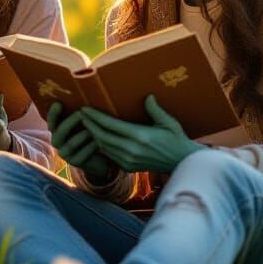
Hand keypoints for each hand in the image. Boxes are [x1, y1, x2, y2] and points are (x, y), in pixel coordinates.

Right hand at [47, 102, 114, 184]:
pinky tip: (99, 142)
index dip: (53, 113)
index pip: (51, 121)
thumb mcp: (84, 123)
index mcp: (58, 130)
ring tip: (92, 129)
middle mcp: (58, 142)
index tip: (59, 103)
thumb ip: (81, 114)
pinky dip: (89, 148)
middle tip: (81, 113)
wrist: (98, 158)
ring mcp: (66, 154)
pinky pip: (81, 155)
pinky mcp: (75, 163)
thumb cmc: (91, 135)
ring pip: (70, 144)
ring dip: (82, 135)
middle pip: (58, 132)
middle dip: (69, 122)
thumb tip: (85, 97)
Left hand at [81, 95, 202, 173]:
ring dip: (93, 135)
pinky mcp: (128, 167)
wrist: (183, 164)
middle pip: (102, 136)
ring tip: (86, 124)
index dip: (95, 117)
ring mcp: (129, 160)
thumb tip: (147, 96)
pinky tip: (97, 137)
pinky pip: (109, 155)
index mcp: (140, 136)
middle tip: (80, 114)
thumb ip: (155, 109)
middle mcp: (131, 150)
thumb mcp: (168, 122)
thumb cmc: (177, 140)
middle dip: (89, 125)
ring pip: (104, 146)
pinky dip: (101, 145)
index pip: (110, 125)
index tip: (85, 108)